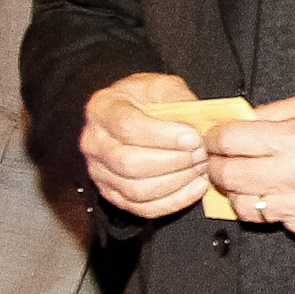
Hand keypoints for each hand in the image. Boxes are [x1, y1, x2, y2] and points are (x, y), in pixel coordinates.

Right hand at [81, 71, 206, 216]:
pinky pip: (143, 208)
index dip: (164, 136)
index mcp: (102, 109)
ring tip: (199, 168)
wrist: (132, 115)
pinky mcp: (113, 194)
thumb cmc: (145, 100)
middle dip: (173, 162)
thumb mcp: (161, 85)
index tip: (193, 137)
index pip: (128, 127)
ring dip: (176, 182)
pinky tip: (195, 187)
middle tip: (200, 154)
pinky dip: (173, 201)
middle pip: (130, 163)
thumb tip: (196, 125)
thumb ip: (178, 99)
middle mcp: (94, 143)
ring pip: (137, 190)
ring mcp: (100, 172)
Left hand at [204, 93, 294, 238]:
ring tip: (247, 177)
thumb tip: (236, 121)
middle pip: (229, 177)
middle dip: (217, 165)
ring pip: (244, 206)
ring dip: (239, 191)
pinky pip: (272, 221)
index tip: (214, 137)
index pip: (231, 142)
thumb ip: (271, 113)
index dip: (215, 138)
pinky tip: (279, 192)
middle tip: (220, 158)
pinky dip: (269, 207)